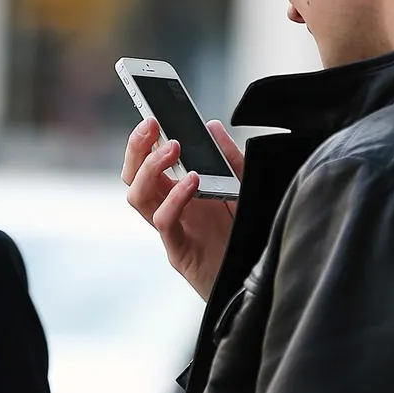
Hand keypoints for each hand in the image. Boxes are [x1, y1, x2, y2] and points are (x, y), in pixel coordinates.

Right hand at [122, 118, 245, 300]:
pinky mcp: (179, 251)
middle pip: (134, 176)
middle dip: (136, 147)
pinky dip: (174, 198)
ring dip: (149, 168)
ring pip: (138, 196)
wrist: (259, 279)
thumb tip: (212, 126)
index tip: (149, 113)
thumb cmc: (246, 236)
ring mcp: (172, 230)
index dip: (142, 139)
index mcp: (179, 193)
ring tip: (172, 147)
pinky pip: (165, 222)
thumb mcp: (244, 188)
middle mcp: (169, 209)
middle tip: (151, 123)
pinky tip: (193, 181)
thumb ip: (230, 159)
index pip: (149, 162)